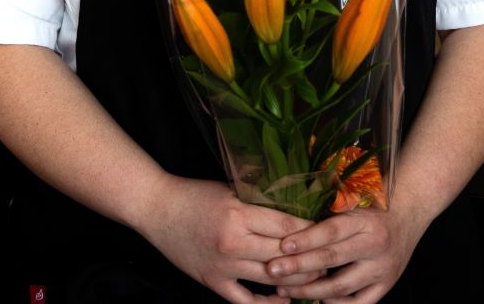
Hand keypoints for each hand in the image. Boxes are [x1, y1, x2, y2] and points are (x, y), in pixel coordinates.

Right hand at [134, 177, 319, 302]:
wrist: (156, 208)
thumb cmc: (194, 195)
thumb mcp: (230, 190)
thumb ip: (259, 203)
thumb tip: (296, 213)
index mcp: (238, 214)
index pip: (287, 228)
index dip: (312, 232)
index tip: (327, 232)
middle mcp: (232, 242)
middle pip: (284, 256)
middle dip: (310, 259)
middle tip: (327, 258)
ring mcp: (223, 265)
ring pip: (271, 280)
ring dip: (296, 281)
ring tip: (313, 278)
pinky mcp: (212, 281)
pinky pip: (245, 301)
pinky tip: (283, 301)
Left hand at [267, 205, 425, 302]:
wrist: (409, 216)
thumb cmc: (371, 210)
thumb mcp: (353, 205)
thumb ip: (327, 217)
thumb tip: (288, 227)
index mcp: (364, 221)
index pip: (331, 231)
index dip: (306, 239)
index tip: (282, 245)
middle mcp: (375, 245)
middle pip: (332, 259)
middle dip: (299, 266)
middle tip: (273, 270)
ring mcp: (382, 269)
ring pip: (341, 285)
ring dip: (310, 289)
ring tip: (285, 288)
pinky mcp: (387, 285)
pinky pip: (360, 303)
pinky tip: (318, 301)